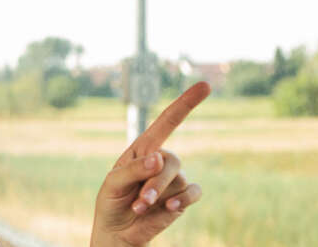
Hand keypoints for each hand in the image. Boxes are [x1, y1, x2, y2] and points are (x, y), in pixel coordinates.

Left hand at [91, 82, 210, 246]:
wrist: (118, 231)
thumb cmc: (112, 202)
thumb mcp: (113, 184)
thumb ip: (134, 169)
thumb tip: (159, 157)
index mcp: (143, 149)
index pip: (167, 122)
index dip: (186, 103)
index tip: (205, 86)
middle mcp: (161, 161)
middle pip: (172, 160)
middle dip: (156, 181)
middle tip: (140, 201)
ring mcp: (173, 179)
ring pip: (179, 179)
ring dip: (158, 196)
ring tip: (140, 208)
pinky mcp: (182, 198)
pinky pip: (193, 193)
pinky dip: (182, 201)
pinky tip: (168, 209)